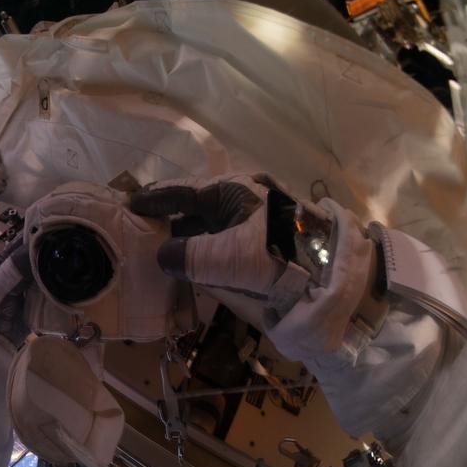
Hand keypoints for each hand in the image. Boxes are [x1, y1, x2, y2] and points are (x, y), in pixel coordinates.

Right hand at [130, 174, 313, 312]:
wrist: (338, 275)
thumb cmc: (281, 258)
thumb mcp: (227, 259)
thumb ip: (188, 256)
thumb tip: (162, 255)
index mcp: (232, 190)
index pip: (181, 192)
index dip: (153, 199)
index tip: (127, 203)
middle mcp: (243, 197)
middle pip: (195, 207)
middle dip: (169, 219)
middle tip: (142, 231)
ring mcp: (256, 217)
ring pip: (211, 224)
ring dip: (187, 238)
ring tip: (162, 250)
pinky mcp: (267, 238)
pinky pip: (225, 238)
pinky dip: (206, 249)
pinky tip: (195, 262)